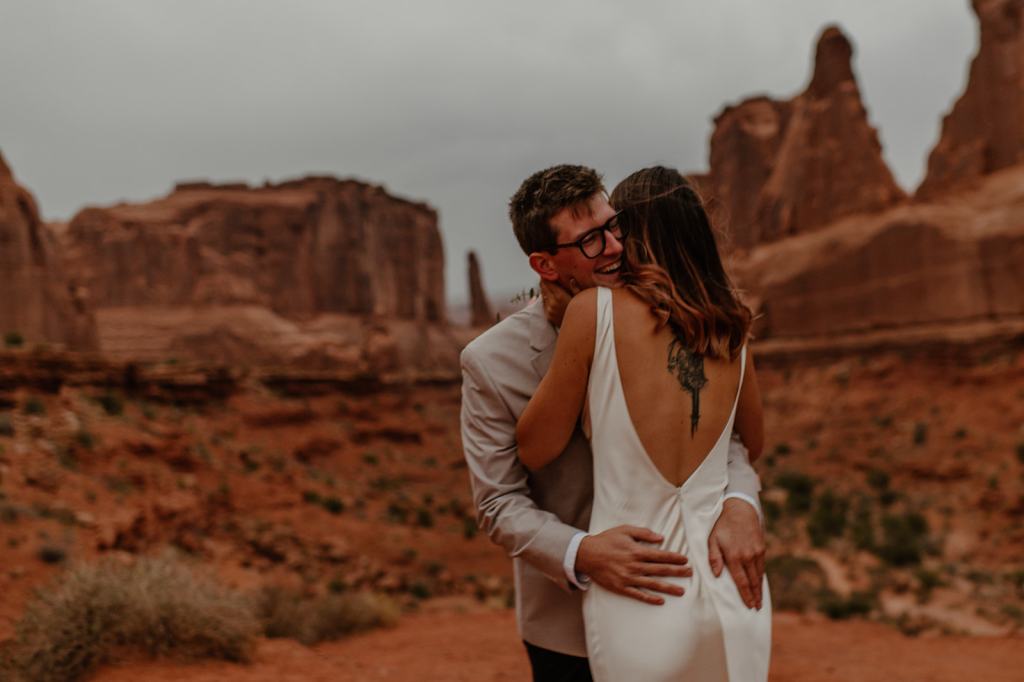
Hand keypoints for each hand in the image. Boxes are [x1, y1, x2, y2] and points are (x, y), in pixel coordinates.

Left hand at [539, 277, 577, 326]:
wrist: (579, 329)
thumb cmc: (582, 311)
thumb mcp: (581, 298)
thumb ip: (575, 288)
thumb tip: (571, 279)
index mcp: (559, 296)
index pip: (546, 282)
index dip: (546, 275)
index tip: (547, 270)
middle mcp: (552, 302)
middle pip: (543, 286)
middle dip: (545, 280)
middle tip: (548, 274)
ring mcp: (549, 310)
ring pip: (542, 294)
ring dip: (545, 289)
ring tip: (550, 284)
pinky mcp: (548, 315)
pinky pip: (544, 303)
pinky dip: (546, 298)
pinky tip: (552, 295)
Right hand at [575, 525, 691, 604]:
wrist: (587, 555)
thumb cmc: (607, 540)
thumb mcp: (624, 530)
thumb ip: (643, 533)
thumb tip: (661, 538)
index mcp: (636, 551)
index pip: (660, 556)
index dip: (674, 558)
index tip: (685, 560)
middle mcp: (634, 566)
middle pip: (660, 570)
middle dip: (677, 572)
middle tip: (690, 573)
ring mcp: (628, 578)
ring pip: (653, 584)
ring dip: (668, 587)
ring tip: (682, 591)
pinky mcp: (621, 587)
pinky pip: (638, 595)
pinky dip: (650, 599)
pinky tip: (660, 601)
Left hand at [708, 498, 765, 608]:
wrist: (741, 510)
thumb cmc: (723, 526)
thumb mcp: (712, 540)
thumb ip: (714, 558)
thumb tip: (716, 575)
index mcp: (734, 557)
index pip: (741, 582)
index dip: (745, 595)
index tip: (749, 606)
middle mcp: (748, 557)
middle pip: (752, 582)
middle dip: (755, 596)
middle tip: (756, 608)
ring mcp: (757, 553)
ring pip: (759, 576)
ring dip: (759, 589)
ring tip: (759, 600)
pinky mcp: (762, 548)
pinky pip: (762, 567)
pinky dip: (761, 577)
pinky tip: (759, 583)